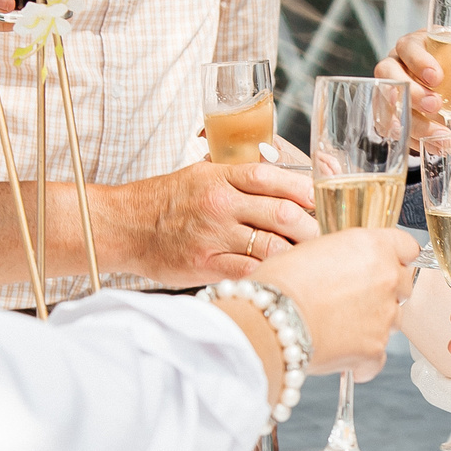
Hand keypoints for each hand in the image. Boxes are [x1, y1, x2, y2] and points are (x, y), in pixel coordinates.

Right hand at [101, 160, 318, 284]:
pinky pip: (250, 270)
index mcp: (221, 176)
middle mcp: (220, 203)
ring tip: (312, 260)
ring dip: (297, 254)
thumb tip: (284, 184)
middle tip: (327, 237)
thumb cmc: (166, 202)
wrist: (124, 226)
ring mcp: (213, 235)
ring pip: (272, 245)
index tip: (325, 200)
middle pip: (283, 213)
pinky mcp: (205, 264)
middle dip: (312, 227)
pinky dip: (271, 273)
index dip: (306, 189)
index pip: (274, 177)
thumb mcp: (201, 175)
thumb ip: (239, 178)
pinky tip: (283, 276)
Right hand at [252, 227, 421, 378]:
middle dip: (385, 291)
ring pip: (392, 320)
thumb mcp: (313, 250)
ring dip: (373, 323)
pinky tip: (340, 352)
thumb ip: (343, 256)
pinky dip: (362, 358)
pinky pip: (377, 356)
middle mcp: (386, 278)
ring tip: (339, 327)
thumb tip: (345, 266)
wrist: (270, 321)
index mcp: (372, 246)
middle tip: (355, 298)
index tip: (386, 263)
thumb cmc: (281, 282)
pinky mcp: (376, 350)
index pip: (407, 246)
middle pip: (403, 285)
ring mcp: (385, 316)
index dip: (396, 256)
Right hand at [377, 29, 450, 133]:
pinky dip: (405, 137)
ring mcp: (390, 89)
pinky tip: (424, 146)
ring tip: (438, 134)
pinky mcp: (388, 113)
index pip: (408, 45)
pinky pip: (386, 124)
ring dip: (410, 120)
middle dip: (412, 92)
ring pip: (387, 102)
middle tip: (436, 106)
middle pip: (389, 73)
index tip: (437, 77)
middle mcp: (397, 64)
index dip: (418, 60)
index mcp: (417, 45)